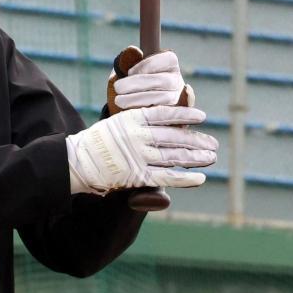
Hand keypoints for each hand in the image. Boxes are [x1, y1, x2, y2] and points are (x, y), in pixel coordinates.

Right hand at [65, 106, 217, 194]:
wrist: (79, 160)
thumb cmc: (99, 141)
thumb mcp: (117, 121)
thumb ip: (139, 121)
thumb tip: (162, 115)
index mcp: (132, 118)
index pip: (164, 114)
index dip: (185, 114)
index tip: (201, 116)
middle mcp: (137, 135)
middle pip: (174, 136)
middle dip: (196, 140)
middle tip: (214, 143)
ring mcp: (138, 156)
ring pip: (174, 156)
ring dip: (195, 157)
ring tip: (211, 158)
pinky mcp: (138, 175)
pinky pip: (166, 177)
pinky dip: (184, 178)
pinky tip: (199, 178)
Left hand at [107, 49, 194, 111]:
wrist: (122, 119)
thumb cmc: (125, 91)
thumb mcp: (122, 74)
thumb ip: (126, 60)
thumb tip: (134, 50)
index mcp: (169, 67)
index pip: (168, 59)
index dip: (148, 64)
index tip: (129, 72)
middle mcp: (178, 83)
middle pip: (164, 80)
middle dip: (138, 83)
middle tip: (118, 88)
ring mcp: (180, 102)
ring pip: (165, 99)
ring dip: (140, 99)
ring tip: (120, 101)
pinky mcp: (177, 121)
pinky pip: (173, 117)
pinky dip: (158, 114)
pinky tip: (144, 112)